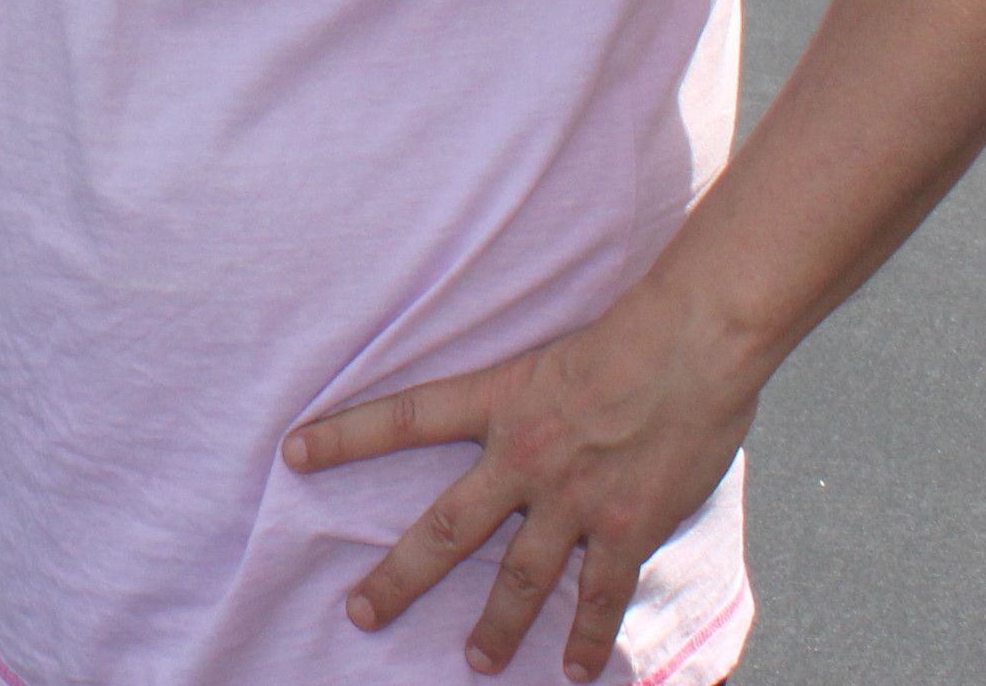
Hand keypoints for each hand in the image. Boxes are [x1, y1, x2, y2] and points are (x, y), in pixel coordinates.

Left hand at [282, 275, 762, 681]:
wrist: (692, 342)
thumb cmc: (629, 334)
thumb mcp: (548, 355)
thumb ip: (524, 398)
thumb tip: (511, 424)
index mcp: (498, 400)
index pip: (403, 418)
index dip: (345, 436)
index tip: (293, 453)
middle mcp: (524, 455)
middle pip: (446, 529)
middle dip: (399, 577)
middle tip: (362, 614)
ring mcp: (574, 498)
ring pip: (519, 578)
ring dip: (495, 628)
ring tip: (473, 661)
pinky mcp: (627, 526)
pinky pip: (600, 594)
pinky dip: (588, 637)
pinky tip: (575, 670)